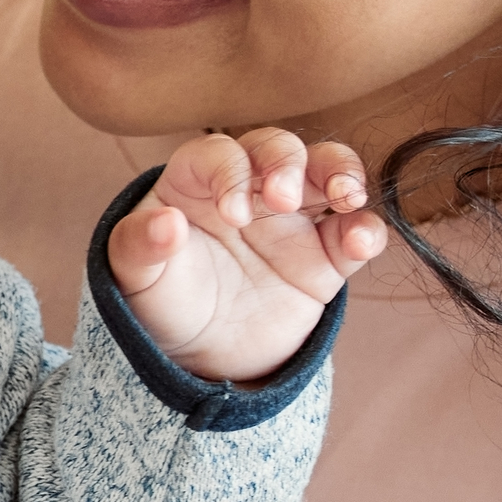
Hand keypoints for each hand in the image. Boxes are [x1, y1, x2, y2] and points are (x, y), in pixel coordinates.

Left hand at [109, 127, 384, 385]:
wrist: (200, 353)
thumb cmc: (163, 299)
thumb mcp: (135, 277)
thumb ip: (139, 247)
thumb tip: (164, 223)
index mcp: (198, 180)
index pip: (221, 153)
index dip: (231, 173)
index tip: (233, 215)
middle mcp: (251, 187)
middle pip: (280, 148)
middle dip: (287, 164)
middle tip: (284, 200)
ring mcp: (293, 218)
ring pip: (327, 171)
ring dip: (342, 173)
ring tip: (347, 196)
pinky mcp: (325, 256)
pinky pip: (354, 231)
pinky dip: (366, 229)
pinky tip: (360, 242)